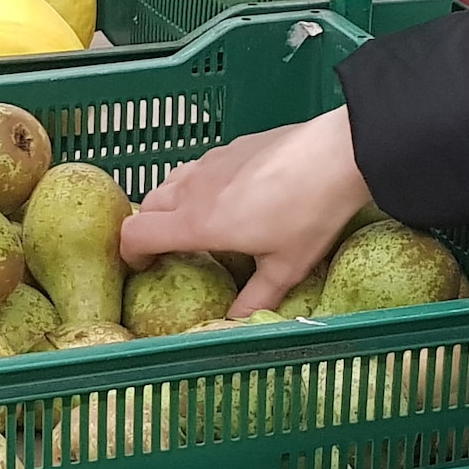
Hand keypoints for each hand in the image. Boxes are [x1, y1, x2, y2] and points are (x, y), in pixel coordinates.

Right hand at [119, 109, 373, 315]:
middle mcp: (193, 189)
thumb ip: (255, 298)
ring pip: (170, 183)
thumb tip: (235, 322)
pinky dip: (196, 185)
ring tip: (198, 224)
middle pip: (147, 206)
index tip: (143, 268)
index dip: (129, 254)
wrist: (339, 153)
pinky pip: (198, 167)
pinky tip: (229, 197)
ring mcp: (211, 162)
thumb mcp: (285, 267)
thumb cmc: (310, 213)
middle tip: (171, 251)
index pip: (135, 234)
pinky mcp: (231, 146)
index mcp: (197, 223)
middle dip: (148, 230)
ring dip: (171, 205)